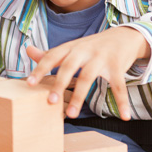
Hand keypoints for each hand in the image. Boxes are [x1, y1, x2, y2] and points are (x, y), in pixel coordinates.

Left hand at [25, 26, 149, 120]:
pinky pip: (118, 85)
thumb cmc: (92, 46)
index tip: (29, 83)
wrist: (123, 35)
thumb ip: (50, 54)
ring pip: (88, 77)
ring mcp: (101, 57)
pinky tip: (124, 116)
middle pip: (69, 66)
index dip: (40, 69)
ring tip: (71, 115)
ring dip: (79, 97)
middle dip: (59, 84)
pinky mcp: (117, 65)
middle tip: (50, 102)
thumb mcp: (71, 48)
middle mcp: (84, 50)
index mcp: (70, 47)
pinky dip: (121, 101)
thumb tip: (27, 50)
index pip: (52, 56)